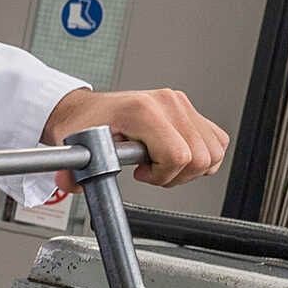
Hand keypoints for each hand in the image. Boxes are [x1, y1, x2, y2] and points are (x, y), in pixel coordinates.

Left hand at [42, 87, 229, 187]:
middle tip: (151, 172)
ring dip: (192, 168)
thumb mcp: (75, 148)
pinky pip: (217, 139)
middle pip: (200, 157)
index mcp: (142, 111)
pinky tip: (178, 157)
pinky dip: (204, 156)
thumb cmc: (83, 126)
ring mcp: (180, 103)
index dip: (161, 176)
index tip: (140, 174)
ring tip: (163, 165)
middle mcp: (167, 102)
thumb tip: (70, 185)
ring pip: (214, 150)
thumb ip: (73, 171)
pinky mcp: (188, 108)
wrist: (86, 110)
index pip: (178, 155)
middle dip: (176, 176)